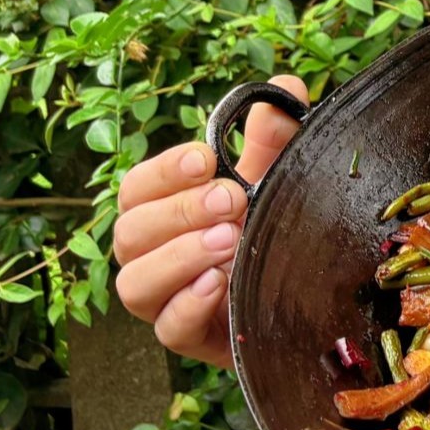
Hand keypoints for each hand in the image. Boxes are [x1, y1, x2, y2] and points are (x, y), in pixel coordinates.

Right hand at [112, 74, 306, 366]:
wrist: (300, 297)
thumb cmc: (271, 230)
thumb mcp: (276, 180)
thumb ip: (275, 139)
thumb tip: (284, 90)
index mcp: (162, 211)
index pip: (137, 187)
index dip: (164, 171)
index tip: (207, 157)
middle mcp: (152, 255)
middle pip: (130, 232)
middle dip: (179, 210)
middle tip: (231, 198)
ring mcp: (166, 301)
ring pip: (135, 284)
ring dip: (178, 258)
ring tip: (228, 240)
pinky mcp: (190, 340)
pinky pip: (167, 331)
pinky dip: (188, 306)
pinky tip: (218, 285)